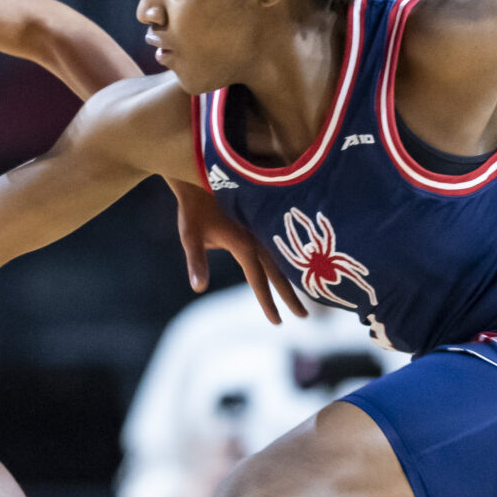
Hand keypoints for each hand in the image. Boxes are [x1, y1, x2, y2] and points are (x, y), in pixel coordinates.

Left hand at [169, 178, 305, 323]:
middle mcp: (259, 237)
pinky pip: (281, 244)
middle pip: (279, 273)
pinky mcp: (263, 219)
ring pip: (284, 258)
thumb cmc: (192, 208)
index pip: (259, 281)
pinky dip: (290, 260)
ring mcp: (263, 228)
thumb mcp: (190, 235)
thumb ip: (197, 261)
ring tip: (307, 293)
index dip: (268, 303)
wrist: (201, 173)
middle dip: (291, 296)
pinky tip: (295, 265)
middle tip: (304, 316)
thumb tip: (198, 288)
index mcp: (244, 244)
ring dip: (294, 277)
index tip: (277, 323)